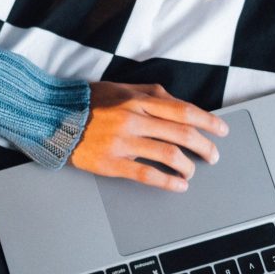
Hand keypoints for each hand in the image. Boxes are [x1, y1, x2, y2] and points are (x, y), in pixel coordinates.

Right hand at [69, 82, 228, 191]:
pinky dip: (168, 181)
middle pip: (182, 134)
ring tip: (192, 171)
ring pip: (169, 155)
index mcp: (137, 99)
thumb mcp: (120, 87)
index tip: (222, 130)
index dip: (208, 121)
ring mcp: (123, 142)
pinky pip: (147, 174)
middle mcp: (133, 118)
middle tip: (213, 156)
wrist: (53, 118)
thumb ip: (149, 93)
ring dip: (188, 166)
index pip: (183, 111)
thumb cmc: (86, 102)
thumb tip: (176, 102)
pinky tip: (178, 185)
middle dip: (204, 147)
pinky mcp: (112, 163)